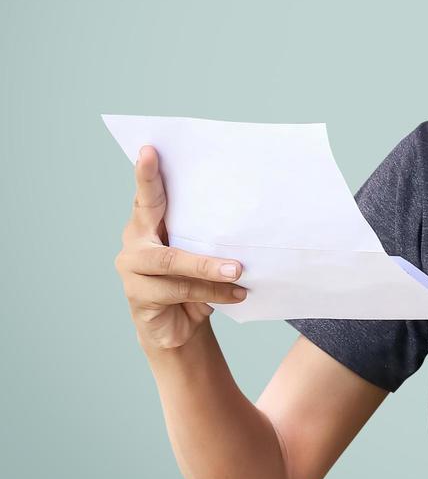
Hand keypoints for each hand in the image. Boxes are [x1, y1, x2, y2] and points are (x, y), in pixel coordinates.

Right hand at [114, 144, 248, 352]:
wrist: (180, 329)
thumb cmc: (194, 284)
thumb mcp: (202, 255)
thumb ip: (207, 236)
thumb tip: (246, 216)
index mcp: (150, 225)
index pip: (149, 195)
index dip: (147, 174)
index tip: (149, 149)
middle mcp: (135, 241)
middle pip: (148, 215)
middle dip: (158, 191)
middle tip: (157, 163)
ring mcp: (132, 269)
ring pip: (172, 259)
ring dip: (210, 266)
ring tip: (239, 271)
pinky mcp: (138, 296)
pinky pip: (179, 289)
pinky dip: (213, 291)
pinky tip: (236, 294)